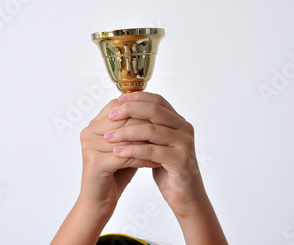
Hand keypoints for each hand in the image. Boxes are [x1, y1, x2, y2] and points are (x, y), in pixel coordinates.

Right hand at [79, 98, 160, 216]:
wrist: (100, 202)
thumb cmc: (115, 173)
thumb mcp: (126, 146)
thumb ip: (134, 128)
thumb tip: (155, 110)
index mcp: (93, 125)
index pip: (119, 106)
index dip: (140, 110)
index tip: (161, 116)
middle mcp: (88, 133)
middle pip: (124, 120)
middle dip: (148, 125)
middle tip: (168, 129)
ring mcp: (90, 147)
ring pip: (127, 138)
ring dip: (149, 142)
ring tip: (166, 145)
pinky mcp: (95, 163)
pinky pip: (125, 157)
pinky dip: (143, 159)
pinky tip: (157, 162)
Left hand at [103, 92, 205, 217]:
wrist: (186, 196)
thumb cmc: (168, 169)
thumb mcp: (157, 144)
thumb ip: (148, 128)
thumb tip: (123, 111)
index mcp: (179, 121)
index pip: (157, 100)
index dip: (137, 98)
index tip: (118, 100)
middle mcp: (184, 128)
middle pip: (155, 110)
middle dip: (130, 111)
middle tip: (111, 116)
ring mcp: (184, 144)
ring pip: (152, 130)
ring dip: (126, 132)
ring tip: (108, 137)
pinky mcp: (181, 160)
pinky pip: (152, 151)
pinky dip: (133, 150)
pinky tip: (118, 152)